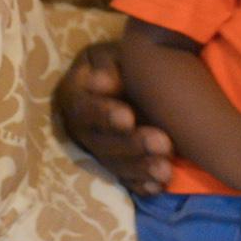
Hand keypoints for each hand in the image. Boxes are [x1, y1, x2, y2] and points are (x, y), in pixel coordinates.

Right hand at [55, 41, 173, 193]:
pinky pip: (125, 179)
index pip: (83, 109)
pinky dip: (141, 184)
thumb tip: (103, 82)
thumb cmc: (121, 62)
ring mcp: (98, 149)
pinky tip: (157, 186)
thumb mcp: (113, 54)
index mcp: (74, 96)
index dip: (104, 115)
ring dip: (140, 168)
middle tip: (163, 144)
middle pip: (100, 143)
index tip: (128, 117)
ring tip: (166, 170)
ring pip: (114, 164)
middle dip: (132, 145)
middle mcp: (81, 128)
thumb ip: (108, 66)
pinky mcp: (115, 164)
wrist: (130, 76)